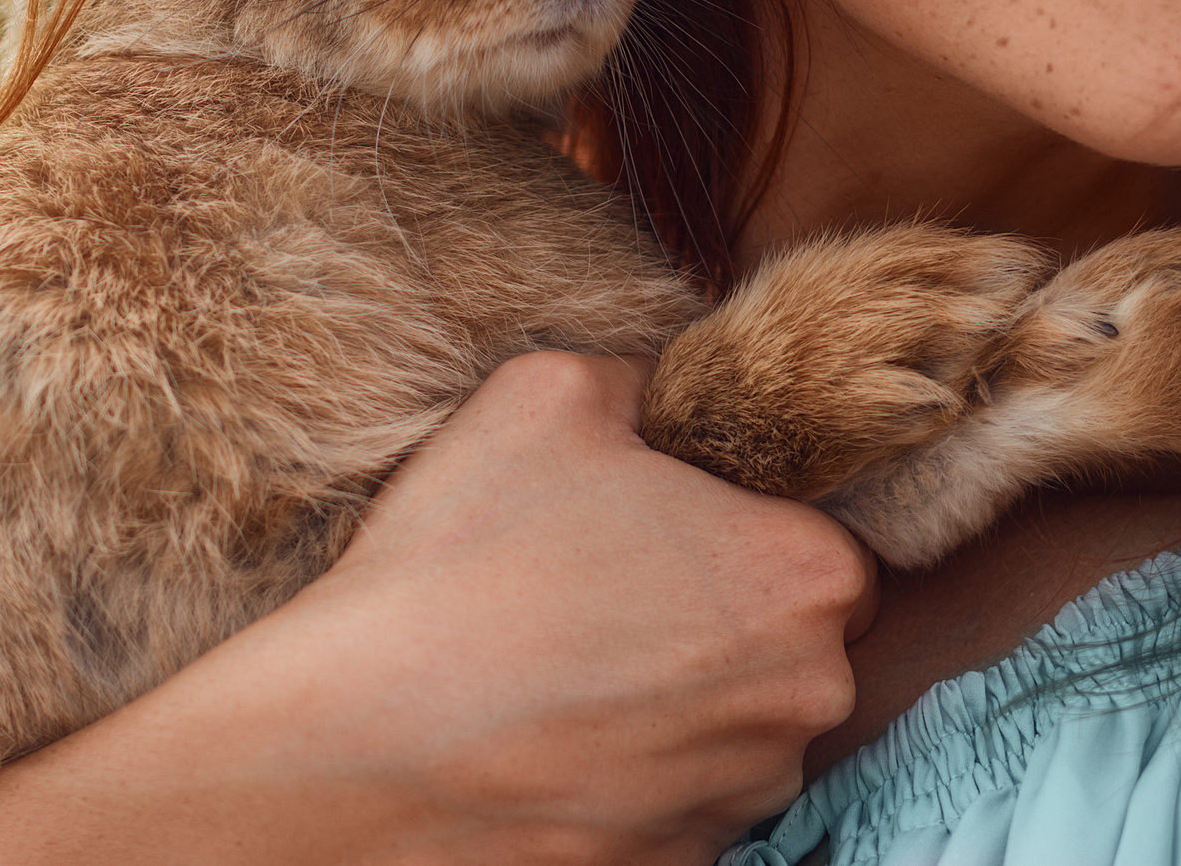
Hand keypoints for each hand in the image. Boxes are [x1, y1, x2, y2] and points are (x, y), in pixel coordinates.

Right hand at [0, 351, 873, 865]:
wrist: (351, 750)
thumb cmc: (462, 565)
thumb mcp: (551, 392)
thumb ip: (647, 380)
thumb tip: (668, 395)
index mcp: (809, 580)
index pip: (830, 537)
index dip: (750, 520)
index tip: (669, 518)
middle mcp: (804, 703)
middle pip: (790, 638)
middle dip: (715, 609)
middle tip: (599, 582)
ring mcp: (737, 799)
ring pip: (734, 725)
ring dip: (672, 696)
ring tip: (556, 660)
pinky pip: (674, 798)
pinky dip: (624, 770)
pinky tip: (542, 734)